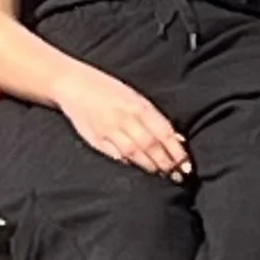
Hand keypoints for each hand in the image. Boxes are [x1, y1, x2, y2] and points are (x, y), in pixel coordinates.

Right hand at [60, 67, 191, 177]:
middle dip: (166, 163)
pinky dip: (128, 163)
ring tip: (161, 175)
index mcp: (139, 105)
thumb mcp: (135, 97)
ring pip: (134, 153)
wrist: (73, 83)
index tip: (186, 164)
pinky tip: (137, 168)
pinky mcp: (95, 138)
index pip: (163, 132)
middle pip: (151, 146)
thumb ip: (154, 118)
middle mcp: (125, 117)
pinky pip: (115, 155)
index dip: (176, 151)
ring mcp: (109, 129)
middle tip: (178, 175)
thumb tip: (176, 138)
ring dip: (150, 166)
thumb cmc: (108, 89)